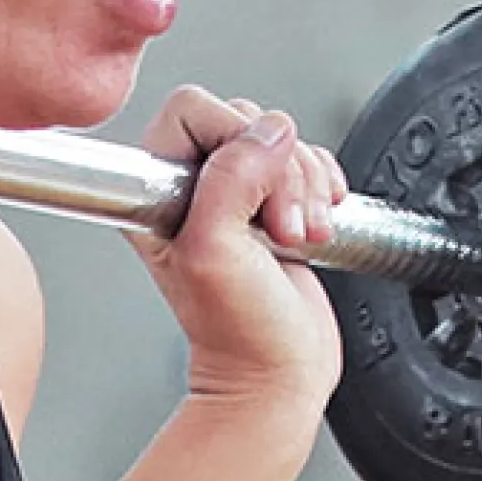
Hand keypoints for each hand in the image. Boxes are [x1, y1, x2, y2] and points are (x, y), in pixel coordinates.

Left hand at [136, 88, 346, 410]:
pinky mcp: (278, 200)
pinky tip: (314, 227)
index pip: (192, 107)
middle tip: (275, 226)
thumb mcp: (215, 252)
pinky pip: (310, 159)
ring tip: (293, 236)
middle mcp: (194, 183)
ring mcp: (239, 191)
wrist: (276, 373)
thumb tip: (269, 133)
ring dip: (305, 186)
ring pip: (283, 139)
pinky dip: (325, 188)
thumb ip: (231, 180)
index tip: (251, 192)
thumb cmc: (235, 330)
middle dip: (279, 172)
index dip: (233, 138)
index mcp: (157, 188)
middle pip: (248, 119)